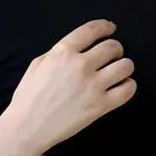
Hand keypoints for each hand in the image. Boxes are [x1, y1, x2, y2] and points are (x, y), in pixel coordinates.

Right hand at [6, 19, 135, 155]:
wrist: (27, 128)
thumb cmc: (28, 98)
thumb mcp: (38, 65)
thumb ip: (58, 53)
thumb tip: (78, 48)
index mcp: (63, 51)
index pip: (92, 30)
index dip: (105, 27)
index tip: (111, 29)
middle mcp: (80, 65)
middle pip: (113, 47)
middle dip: (115, 50)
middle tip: (113, 58)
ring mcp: (91, 86)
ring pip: (125, 66)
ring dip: (125, 67)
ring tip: (119, 73)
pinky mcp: (99, 106)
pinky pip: (127, 89)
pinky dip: (128, 86)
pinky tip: (122, 87)